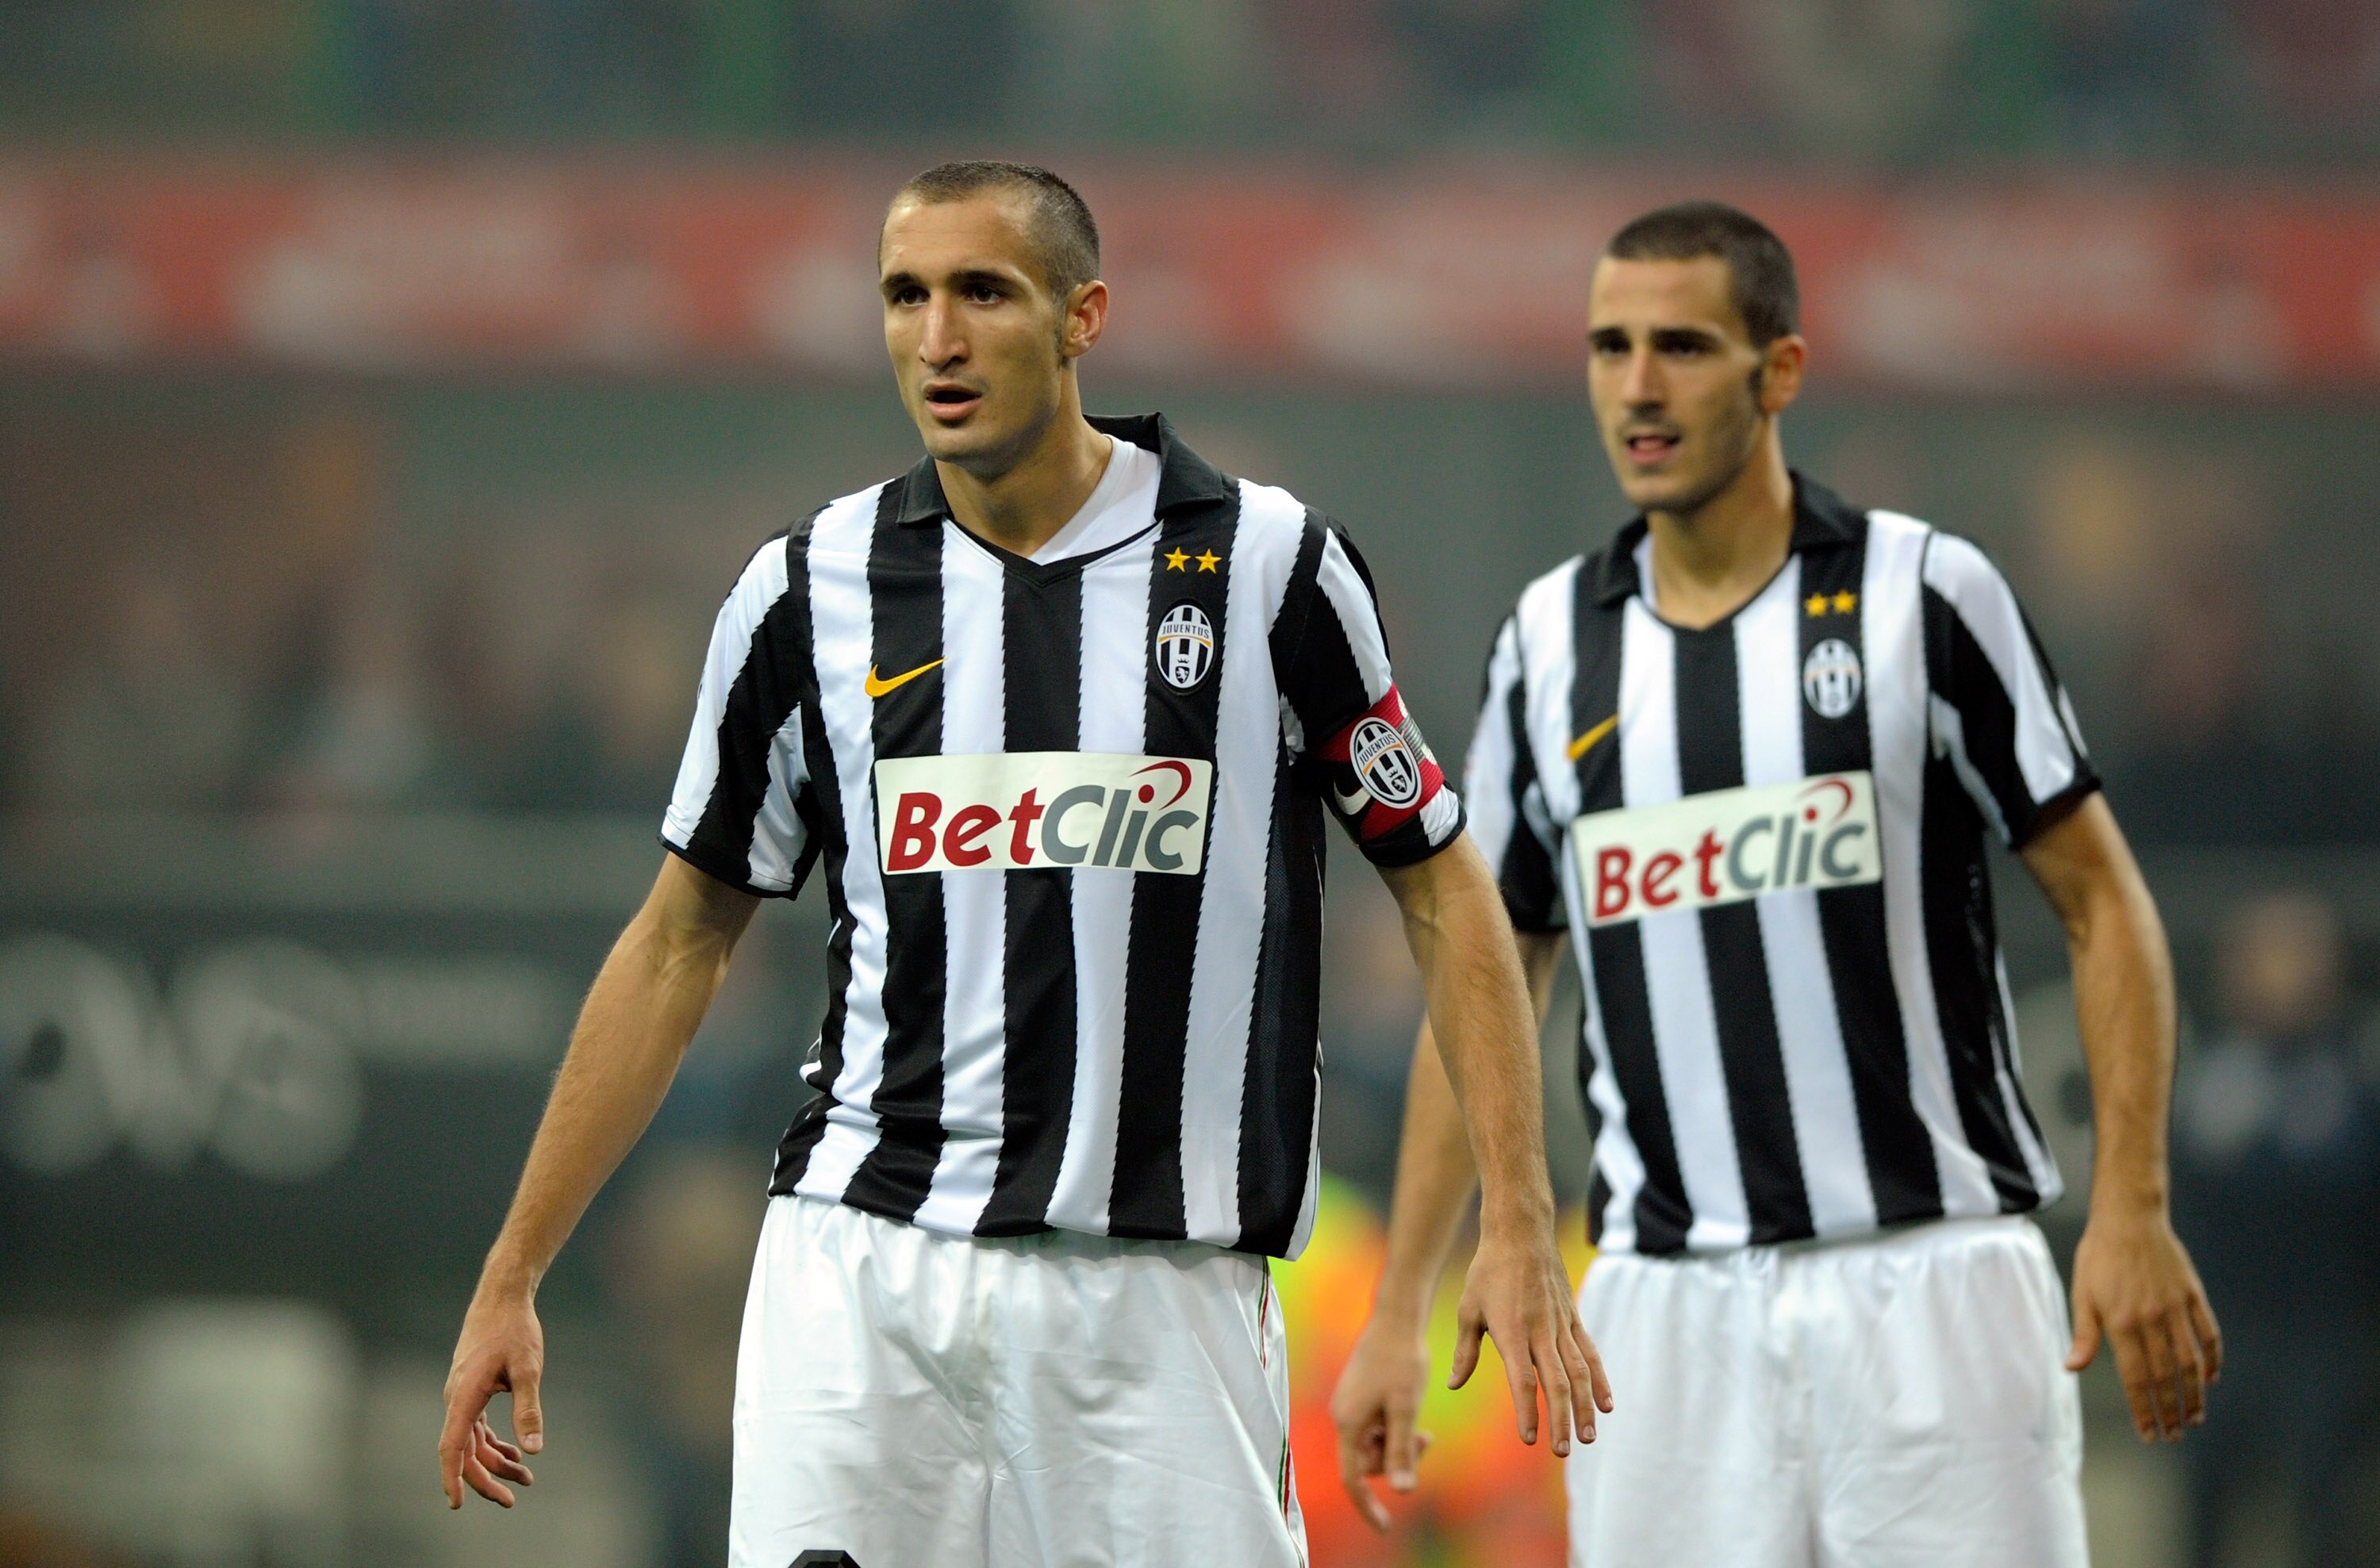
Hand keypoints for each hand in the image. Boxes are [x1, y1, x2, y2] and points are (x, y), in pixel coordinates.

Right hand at [440, 1287, 546, 1507]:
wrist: (502, 1298)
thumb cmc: (514, 1330)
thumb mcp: (528, 1368)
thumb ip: (529, 1409)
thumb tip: (533, 1450)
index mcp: (464, 1396)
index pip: (452, 1447)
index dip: (453, 1477)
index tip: (457, 1503)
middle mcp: (457, 1399)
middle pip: (464, 1451)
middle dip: (485, 1478)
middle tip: (512, 1500)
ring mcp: (463, 1396)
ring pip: (472, 1441)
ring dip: (495, 1462)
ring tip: (525, 1478)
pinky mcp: (472, 1391)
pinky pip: (477, 1428)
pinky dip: (494, 1443)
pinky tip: (514, 1453)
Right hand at [1330, 1312, 1434, 1531]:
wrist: (1397, 1318)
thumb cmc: (1402, 1361)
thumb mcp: (1406, 1409)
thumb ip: (1401, 1450)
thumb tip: (1402, 1490)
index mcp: (1348, 1423)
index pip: (1352, 1479)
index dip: (1367, 1506)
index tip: (1387, 1528)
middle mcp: (1342, 1416)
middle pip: (1366, 1462)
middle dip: (1395, 1461)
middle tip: (1426, 1441)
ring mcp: (1349, 1406)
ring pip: (1373, 1445)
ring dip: (1398, 1445)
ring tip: (1424, 1430)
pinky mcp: (1359, 1396)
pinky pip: (1375, 1428)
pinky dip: (1395, 1430)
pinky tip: (1413, 1418)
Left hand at [1451, 1217, 1610, 1457]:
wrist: (1521, 1232)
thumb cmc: (1488, 1271)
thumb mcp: (1468, 1310)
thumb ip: (1466, 1351)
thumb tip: (1454, 1385)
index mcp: (1512, 1331)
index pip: (1522, 1380)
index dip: (1527, 1411)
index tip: (1530, 1438)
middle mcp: (1541, 1331)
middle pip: (1556, 1383)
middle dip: (1561, 1419)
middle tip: (1562, 1450)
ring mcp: (1562, 1325)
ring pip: (1579, 1372)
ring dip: (1585, 1407)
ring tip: (1588, 1437)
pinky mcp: (1574, 1318)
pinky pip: (1590, 1353)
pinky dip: (1599, 1380)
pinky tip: (1606, 1404)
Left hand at [2066, 1204, 2220, 1441]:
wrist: (2129, 1217)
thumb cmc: (2100, 1255)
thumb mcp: (2082, 1292)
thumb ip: (2084, 1334)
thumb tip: (2072, 1368)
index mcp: (2121, 1322)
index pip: (2136, 1378)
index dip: (2144, 1409)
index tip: (2150, 1433)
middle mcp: (2152, 1319)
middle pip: (2166, 1376)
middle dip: (2171, 1410)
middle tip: (2174, 1434)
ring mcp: (2176, 1307)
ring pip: (2191, 1360)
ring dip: (2195, 1393)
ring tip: (2195, 1417)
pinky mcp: (2193, 1295)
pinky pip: (2209, 1333)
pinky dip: (2213, 1358)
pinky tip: (2211, 1377)